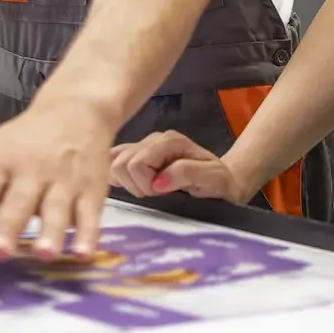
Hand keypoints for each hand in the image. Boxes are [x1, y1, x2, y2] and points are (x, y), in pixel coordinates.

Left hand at [0, 95, 117, 260]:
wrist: (74, 110)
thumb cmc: (16, 142)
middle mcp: (29, 171)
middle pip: (17, 202)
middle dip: (8, 226)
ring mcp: (61, 182)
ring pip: (55, 208)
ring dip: (51, 231)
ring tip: (43, 254)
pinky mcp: (89, 191)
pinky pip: (90, 214)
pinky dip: (89, 233)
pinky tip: (84, 253)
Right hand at [109, 131, 255, 205]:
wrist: (221, 179)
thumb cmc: (217, 179)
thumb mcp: (211, 177)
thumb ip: (186, 174)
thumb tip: (157, 182)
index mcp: (169, 141)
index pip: (137, 162)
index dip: (145, 184)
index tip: (161, 193)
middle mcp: (152, 140)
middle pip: (121, 162)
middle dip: (135, 184)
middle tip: (154, 192)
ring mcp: (142, 146)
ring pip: (113, 162)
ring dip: (127, 182)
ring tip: (147, 189)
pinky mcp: (135, 155)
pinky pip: (112, 162)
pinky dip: (118, 177)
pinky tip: (134, 185)